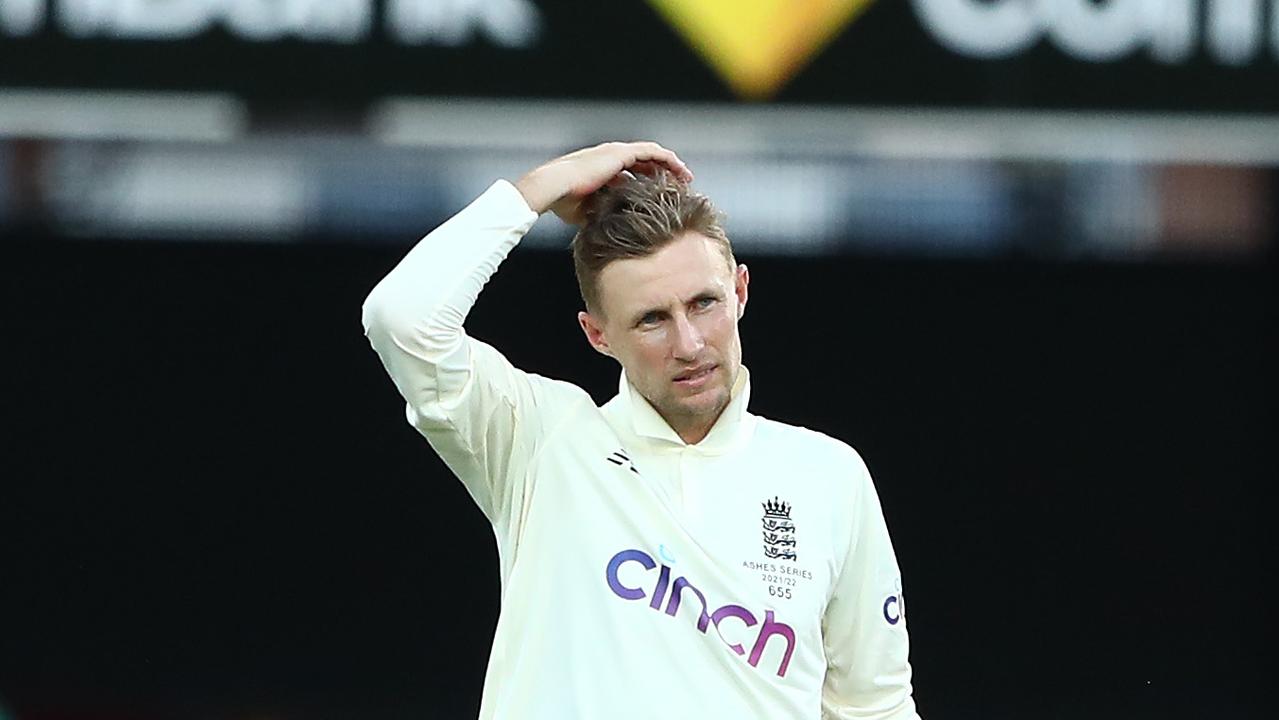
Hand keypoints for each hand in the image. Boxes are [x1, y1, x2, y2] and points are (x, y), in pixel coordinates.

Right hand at [513, 141, 693, 224]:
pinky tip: (680, 171)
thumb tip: (606, 229)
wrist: (554, 187)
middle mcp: (611, 156)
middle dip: (663, 171)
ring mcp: (617, 152)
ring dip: (670, 164)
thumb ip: (599, 214)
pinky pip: (652, 153)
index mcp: (602, 167)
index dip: (647, 179)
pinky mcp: (621, 153)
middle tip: (679, 183)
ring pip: (652, 154)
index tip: (661, 191)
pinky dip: (668, 160)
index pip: (631, 170)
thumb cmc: (563, 201)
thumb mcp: (586, 211)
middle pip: (645, 161)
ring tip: (685, 177)